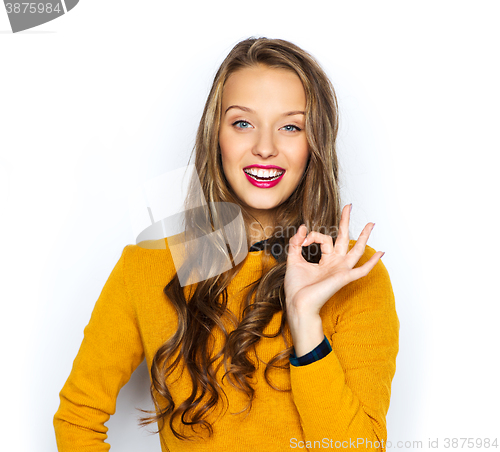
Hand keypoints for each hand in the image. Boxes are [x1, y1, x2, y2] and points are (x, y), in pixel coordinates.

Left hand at [284, 204, 384, 320]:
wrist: (298, 303)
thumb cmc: (297, 287)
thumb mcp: (293, 260)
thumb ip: (296, 243)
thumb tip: (303, 227)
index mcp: (325, 260)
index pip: (323, 238)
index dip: (311, 236)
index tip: (302, 241)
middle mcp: (335, 263)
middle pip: (344, 238)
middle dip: (345, 222)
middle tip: (348, 206)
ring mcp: (341, 270)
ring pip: (357, 250)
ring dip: (364, 237)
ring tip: (371, 223)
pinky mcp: (344, 278)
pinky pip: (362, 270)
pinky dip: (372, 262)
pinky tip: (381, 253)